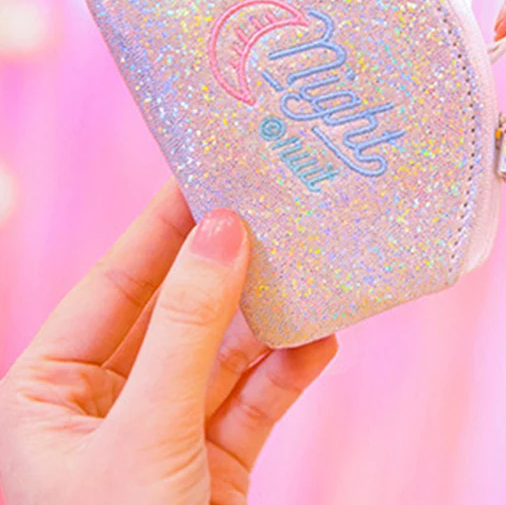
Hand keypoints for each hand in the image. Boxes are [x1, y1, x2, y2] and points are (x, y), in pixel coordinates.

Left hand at [0, 181, 336, 503]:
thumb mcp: (144, 431)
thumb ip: (186, 327)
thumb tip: (222, 232)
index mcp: (49, 391)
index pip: (112, 285)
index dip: (159, 230)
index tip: (205, 179)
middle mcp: (105, 402)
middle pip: (174, 313)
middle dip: (224, 270)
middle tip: (268, 213)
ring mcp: (165, 429)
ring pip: (222, 353)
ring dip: (267, 319)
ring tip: (307, 271)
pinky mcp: (215, 460)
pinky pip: (255, 399)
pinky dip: (289, 371)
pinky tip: (322, 337)